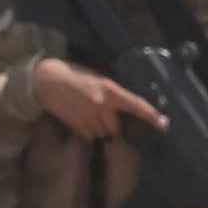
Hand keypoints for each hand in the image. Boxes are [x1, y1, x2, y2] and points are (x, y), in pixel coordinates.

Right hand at [27, 55, 161, 141]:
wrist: (44, 79)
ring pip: (101, 132)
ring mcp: (88, 116)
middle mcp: (102, 105)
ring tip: (88, 116)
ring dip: (98, 128)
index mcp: (109, 89)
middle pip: (115, 126)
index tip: (164, 124)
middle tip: (102, 115)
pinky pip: (88, 134)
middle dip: (110, 123)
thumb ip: (109, 92)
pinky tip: (79, 119)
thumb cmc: (72, 74)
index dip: (151, 115)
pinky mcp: (75, 123)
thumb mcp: (96, 78)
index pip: (136, 104)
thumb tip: (122, 105)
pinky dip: (87, 131)